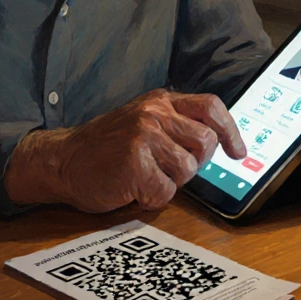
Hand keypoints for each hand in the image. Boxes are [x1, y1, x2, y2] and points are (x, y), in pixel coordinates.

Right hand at [4, 89, 244, 211]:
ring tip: (144, 176)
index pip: (211, 107)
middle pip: (205, 143)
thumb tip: (217, 142)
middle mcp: (154, 113)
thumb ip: (175, 123)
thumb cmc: (105, 147)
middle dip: (194, 163)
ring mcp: (144, 136)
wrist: (63, 160)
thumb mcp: (142, 121)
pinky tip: (132, 188)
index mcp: (160, 100)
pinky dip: (150, 198)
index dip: (230, 131)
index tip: (238, 152)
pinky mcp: (134, 163)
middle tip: (168, 169)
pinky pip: (165, 192)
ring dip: (169, 182)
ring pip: (188, 169)